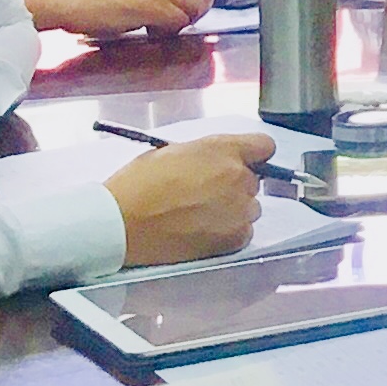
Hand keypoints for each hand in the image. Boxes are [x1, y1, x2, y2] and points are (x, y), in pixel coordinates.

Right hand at [110, 133, 273, 265]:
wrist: (122, 223)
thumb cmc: (138, 184)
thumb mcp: (172, 151)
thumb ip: (206, 153)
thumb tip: (217, 161)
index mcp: (223, 150)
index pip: (264, 146)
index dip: (253, 154)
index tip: (243, 161)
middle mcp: (239, 179)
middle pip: (253, 180)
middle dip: (234, 184)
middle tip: (204, 192)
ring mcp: (240, 210)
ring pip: (250, 207)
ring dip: (233, 209)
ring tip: (198, 214)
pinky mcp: (234, 239)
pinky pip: (244, 232)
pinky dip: (229, 232)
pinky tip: (201, 230)